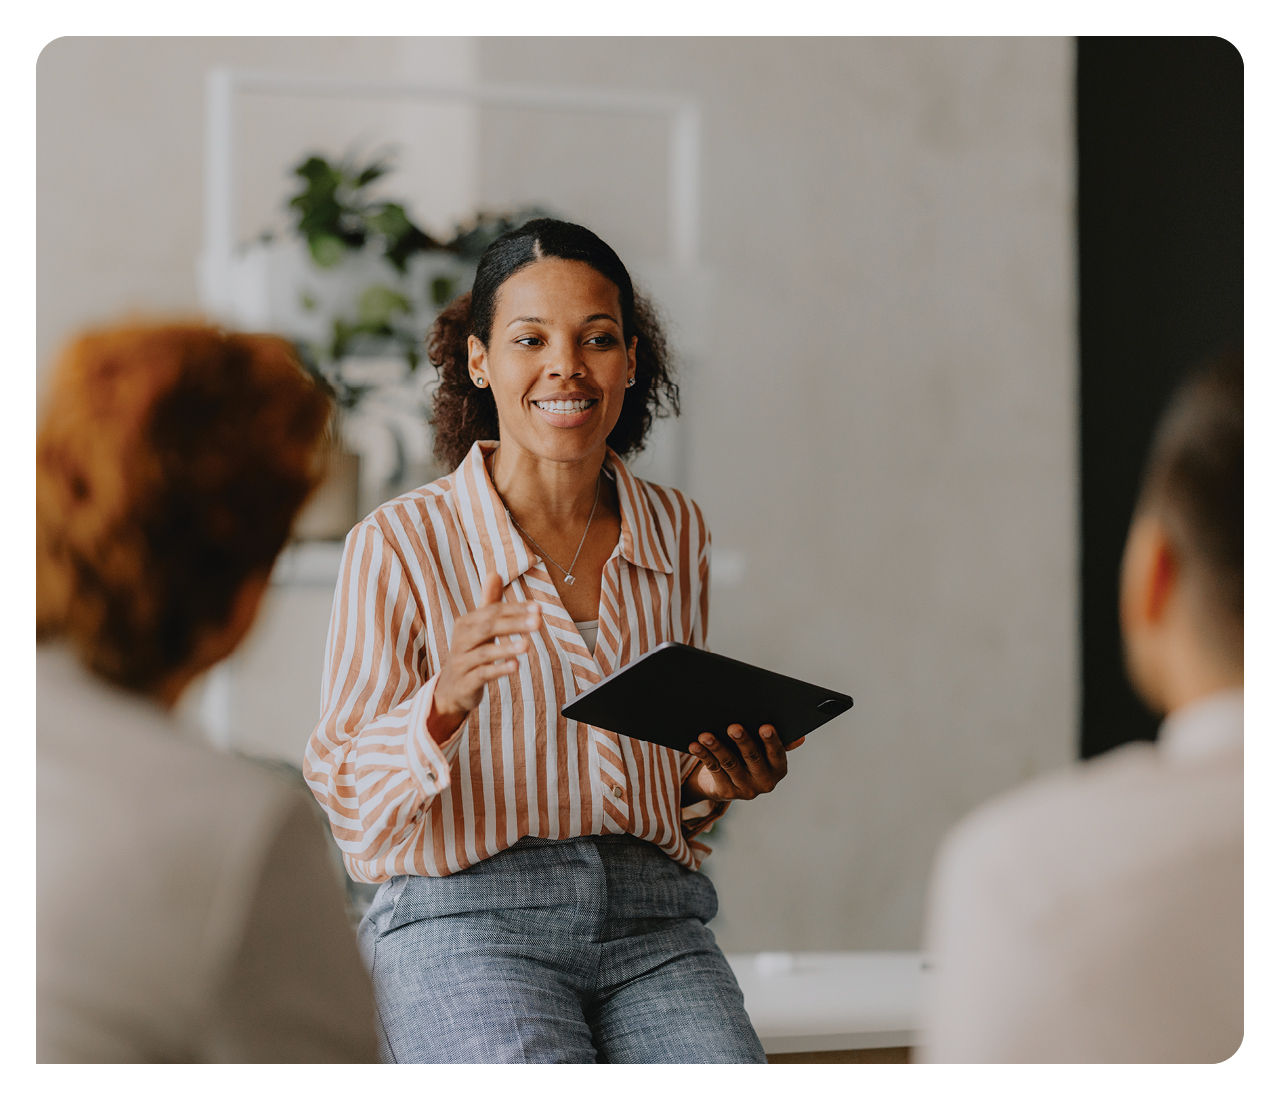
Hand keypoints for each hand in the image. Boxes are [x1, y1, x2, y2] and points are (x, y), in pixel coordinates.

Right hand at [428, 572, 541, 741]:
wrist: (451, 688)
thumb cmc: (470, 652)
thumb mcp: (478, 628)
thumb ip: (488, 603)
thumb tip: (495, 572)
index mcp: (466, 624)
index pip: (492, 612)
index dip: (515, 609)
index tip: (538, 609)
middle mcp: (461, 640)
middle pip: (487, 628)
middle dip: (513, 624)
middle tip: (538, 622)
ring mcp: (461, 662)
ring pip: (484, 652)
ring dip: (506, 648)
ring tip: (527, 645)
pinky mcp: (465, 682)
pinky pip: (482, 674)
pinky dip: (498, 669)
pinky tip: (515, 666)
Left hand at [682, 724, 805, 803]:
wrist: (730, 784)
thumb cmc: (752, 758)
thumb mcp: (767, 752)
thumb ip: (780, 743)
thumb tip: (800, 737)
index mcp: (778, 769)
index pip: (777, 754)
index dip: (771, 741)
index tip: (765, 726)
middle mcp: (764, 782)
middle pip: (752, 758)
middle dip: (743, 741)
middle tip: (734, 726)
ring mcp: (744, 789)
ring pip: (730, 764)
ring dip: (717, 747)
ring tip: (706, 734)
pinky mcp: (725, 791)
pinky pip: (713, 769)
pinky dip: (703, 755)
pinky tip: (695, 744)